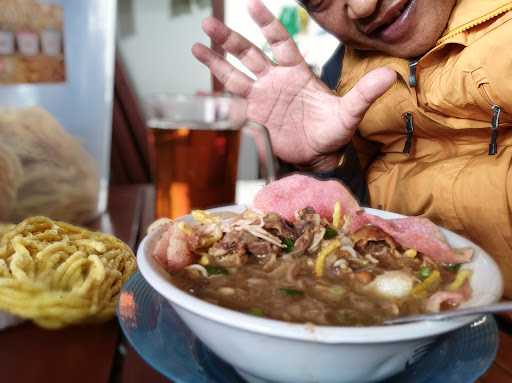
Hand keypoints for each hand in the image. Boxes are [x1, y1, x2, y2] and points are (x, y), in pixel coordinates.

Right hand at [192, 0, 395, 170]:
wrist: (319, 155)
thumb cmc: (333, 131)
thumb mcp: (350, 113)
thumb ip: (364, 94)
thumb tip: (391, 75)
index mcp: (296, 72)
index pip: (279, 41)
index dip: (266, 24)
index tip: (252, 5)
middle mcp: (274, 80)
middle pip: (249, 54)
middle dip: (229, 38)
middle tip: (208, 22)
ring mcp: (261, 98)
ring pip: (235, 75)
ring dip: (216, 61)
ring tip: (196, 46)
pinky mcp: (253, 117)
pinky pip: (232, 104)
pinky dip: (216, 97)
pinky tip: (198, 87)